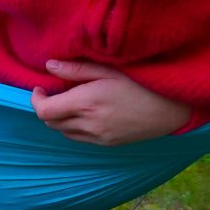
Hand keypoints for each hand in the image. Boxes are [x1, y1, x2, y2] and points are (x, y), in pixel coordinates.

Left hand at [30, 60, 190, 145]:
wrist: (173, 109)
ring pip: (64, 133)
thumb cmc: (143, 83)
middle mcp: (89, 124)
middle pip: (51, 123)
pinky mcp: (108, 144)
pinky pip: (80, 139)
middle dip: (47, 108)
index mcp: (87, 103)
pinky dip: (74, 127)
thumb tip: (50, 66)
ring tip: (71, 102)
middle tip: (54, 92)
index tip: (40, 88)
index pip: (45, 111)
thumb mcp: (110, 70)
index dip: (36, 100)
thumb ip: (77, 69)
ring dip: (60, 119)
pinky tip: (86, 113)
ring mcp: (99, 138)